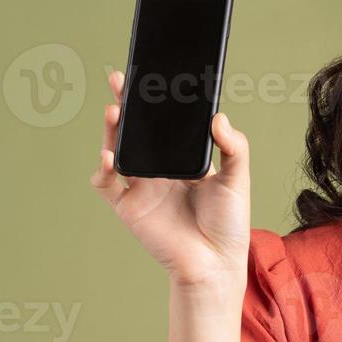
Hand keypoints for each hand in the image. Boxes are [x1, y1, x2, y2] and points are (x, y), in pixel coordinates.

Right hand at [89, 68, 252, 286]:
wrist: (216, 263)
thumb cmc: (229, 223)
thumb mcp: (239, 180)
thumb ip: (235, 148)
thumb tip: (219, 117)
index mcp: (182, 159)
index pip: (164, 125)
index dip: (154, 103)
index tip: (151, 78)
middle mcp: (159, 169)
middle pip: (135, 132)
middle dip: (125, 106)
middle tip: (121, 80)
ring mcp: (141, 187)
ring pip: (117, 150)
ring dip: (111, 131)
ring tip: (114, 111)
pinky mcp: (129, 207)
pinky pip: (106, 185)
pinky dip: (102, 170)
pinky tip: (109, 158)